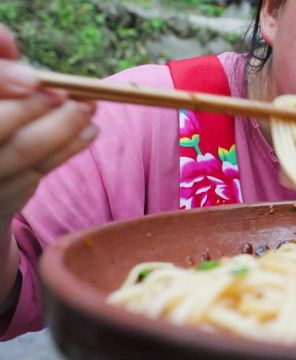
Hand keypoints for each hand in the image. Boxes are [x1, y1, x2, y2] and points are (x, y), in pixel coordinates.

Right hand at [0, 25, 98, 219]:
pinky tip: (90, 129)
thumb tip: (6, 38)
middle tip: (65, 92)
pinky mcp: (6, 196)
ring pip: (24, 150)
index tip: (34, 79)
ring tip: (89, 107)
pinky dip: (69, 146)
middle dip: (34, 108)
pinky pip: (42, 170)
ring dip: (63, 125)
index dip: (0, 82)